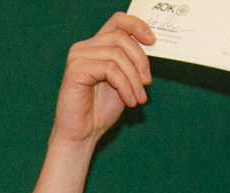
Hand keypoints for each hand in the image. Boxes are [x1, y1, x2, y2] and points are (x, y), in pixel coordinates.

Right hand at [51, 14, 156, 147]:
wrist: (82, 135)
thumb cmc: (100, 110)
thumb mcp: (124, 81)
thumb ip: (132, 62)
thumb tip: (151, 46)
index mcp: (96, 46)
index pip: (118, 21)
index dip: (137, 26)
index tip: (153, 41)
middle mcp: (84, 47)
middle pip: (121, 37)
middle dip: (140, 60)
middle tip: (147, 82)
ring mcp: (78, 57)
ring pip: (117, 55)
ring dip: (133, 79)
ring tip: (138, 98)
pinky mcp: (76, 69)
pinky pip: (110, 70)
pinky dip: (125, 86)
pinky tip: (129, 101)